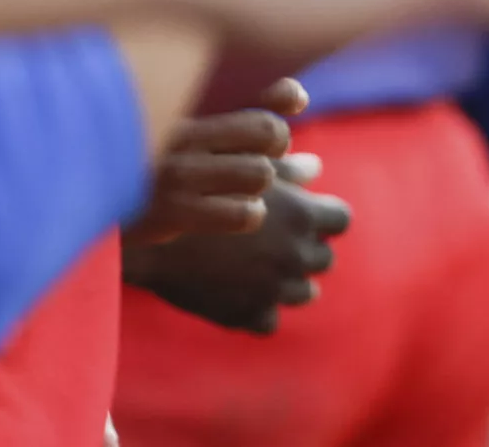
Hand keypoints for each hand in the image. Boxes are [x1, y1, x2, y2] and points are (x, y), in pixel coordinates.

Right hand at [123, 171, 352, 334]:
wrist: (147, 236)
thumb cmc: (196, 187)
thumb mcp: (243, 168)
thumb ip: (288, 169)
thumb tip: (316, 167)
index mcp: (302, 216)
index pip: (341, 220)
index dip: (324, 216)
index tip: (304, 212)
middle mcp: (294, 256)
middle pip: (324, 258)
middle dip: (306, 248)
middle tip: (276, 239)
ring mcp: (272, 290)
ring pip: (304, 292)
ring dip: (287, 280)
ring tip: (258, 266)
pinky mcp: (246, 317)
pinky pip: (270, 319)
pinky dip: (259, 308)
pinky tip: (239, 290)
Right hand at [127, 81, 307, 244]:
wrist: (80, 198)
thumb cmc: (144, 162)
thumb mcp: (183, 132)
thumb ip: (243, 127)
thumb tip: (308, 128)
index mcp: (181, 104)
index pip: (249, 86)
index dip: (281, 96)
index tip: (294, 101)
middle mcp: (182, 134)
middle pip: (268, 130)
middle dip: (275, 144)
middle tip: (264, 154)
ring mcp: (177, 173)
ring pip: (260, 172)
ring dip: (260, 182)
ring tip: (245, 186)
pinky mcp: (171, 213)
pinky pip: (243, 211)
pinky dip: (249, 213)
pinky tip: (236, 212)